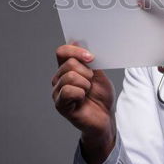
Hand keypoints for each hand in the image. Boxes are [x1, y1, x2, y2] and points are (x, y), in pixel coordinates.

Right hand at [51, 43, 115, 163]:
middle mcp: (59, 78)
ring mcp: (58, 92)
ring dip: (85, 84)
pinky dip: (81, 94)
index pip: (62, 52)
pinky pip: (68, 90)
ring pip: (70, 76)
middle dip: (87, 72)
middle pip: (69, 63)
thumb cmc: (101, 97)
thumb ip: (89, 61)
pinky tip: (82, 100)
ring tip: (87, 92)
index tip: (91, 57)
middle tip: (91, 83)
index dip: (76, 51)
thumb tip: (80, 45)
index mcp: (67, 69)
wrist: (105, 117)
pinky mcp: (60, 104)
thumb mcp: (99, 75)